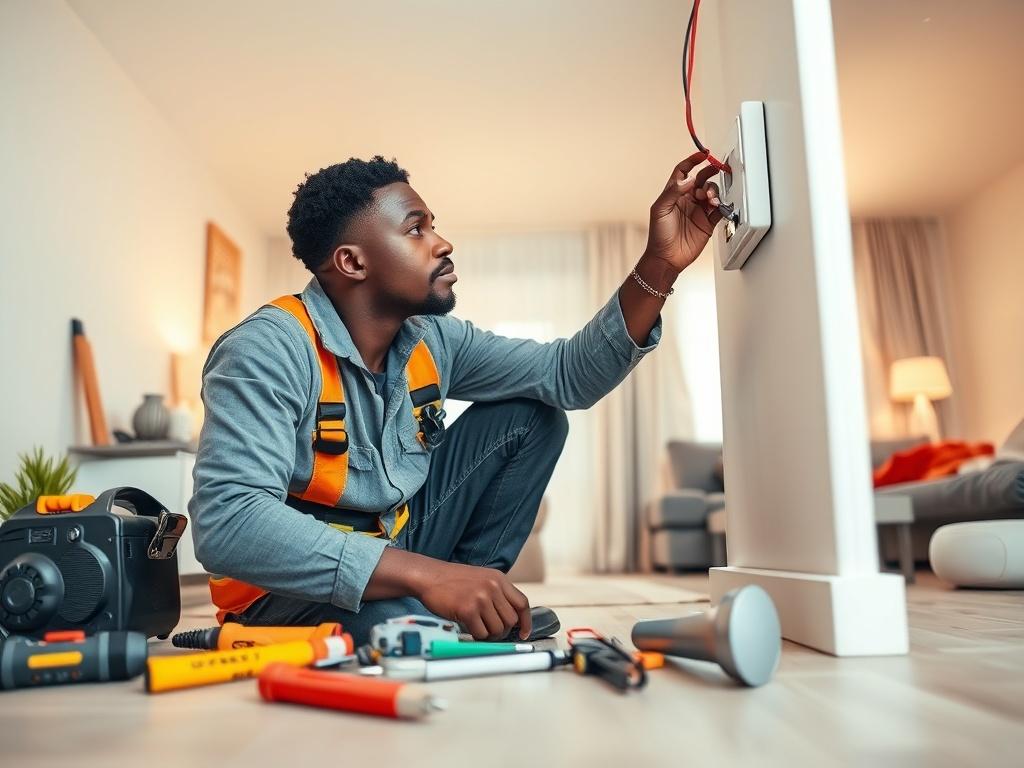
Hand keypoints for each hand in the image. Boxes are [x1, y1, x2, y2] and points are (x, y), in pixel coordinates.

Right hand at [414, 561, 531, 640]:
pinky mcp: (467, 610)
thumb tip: (510, 619)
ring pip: (498, 629)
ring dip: (489, 635)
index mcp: (498, 579)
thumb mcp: (481, 578)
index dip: (526, 621)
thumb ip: (496, 593)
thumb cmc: (452, 580)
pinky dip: (476, 636)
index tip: (524, 633)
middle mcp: (492, 587)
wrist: (429, 576)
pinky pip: (481, 633)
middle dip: (503, 631)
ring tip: (478, 629)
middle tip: (491, 632)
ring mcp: (481, 598)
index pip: (522, 603)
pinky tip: (468, 628)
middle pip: (511, 620)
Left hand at [644, 152, 723, 272]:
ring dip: (714, 191)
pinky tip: (718, 206)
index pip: (683, 171)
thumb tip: (689, 179)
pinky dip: (722, 206)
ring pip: (712, 193)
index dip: (692, 161)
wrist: (666, 257)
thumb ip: (673, 192)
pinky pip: (719, 210)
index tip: (702, 154)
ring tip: (710, 199)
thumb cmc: (658, 235)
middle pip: (702, 179)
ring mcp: (698, 210)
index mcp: (674, 193)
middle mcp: (687, 199)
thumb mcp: (660, 210)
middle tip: (714, 170)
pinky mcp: (708, 222)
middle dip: (709, 173)